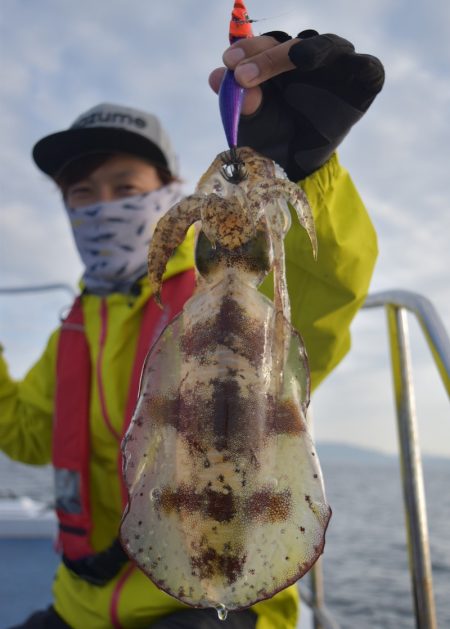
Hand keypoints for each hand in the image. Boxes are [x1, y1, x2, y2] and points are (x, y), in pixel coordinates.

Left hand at [209, 31, 384, 180]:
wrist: (298, 165)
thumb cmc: (274, 136)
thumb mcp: (252, 122)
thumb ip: (239, 101)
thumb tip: (216, 78)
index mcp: (279, 58)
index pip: (265, 44)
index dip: (248, 49)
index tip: (229, 63)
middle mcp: (308, 56)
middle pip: (291, 43)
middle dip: (268, 56)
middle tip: (244, 74)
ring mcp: (338, 66)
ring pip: (328, 46)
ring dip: (311, 51)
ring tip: (297, 58)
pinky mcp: (364, 81)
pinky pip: (369, 67)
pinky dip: (362, 65)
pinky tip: (351, 68)